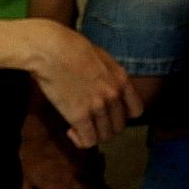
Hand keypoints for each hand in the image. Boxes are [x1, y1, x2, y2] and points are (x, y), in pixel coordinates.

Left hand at [19, 110, 103, 188]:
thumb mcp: (27, 179)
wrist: (39, 134)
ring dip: (97, 175)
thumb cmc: (31, 158)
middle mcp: (73, 181)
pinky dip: (97, 159)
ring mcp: (80, 166)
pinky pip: (95, 158)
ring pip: (96, 175)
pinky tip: (96, 156)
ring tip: (98, 174)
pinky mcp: (84, 152)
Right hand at [27, 22, 142, 148]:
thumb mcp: (101, 58)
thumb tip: (106, 87)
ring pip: (105, 136)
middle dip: (105, 127)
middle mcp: (113, 95)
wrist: (52, 50)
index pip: (136, 110)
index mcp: (121, 79)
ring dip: (93, 135)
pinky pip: (88, 141)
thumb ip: (109, 76)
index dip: (124, 116)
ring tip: (79, 127)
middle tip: (91, 121)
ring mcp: (98, 106)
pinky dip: (81, 141)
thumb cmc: (71, 47)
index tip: (110, 115)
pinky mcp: (79, 116)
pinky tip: (71, 131)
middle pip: (119, 127)